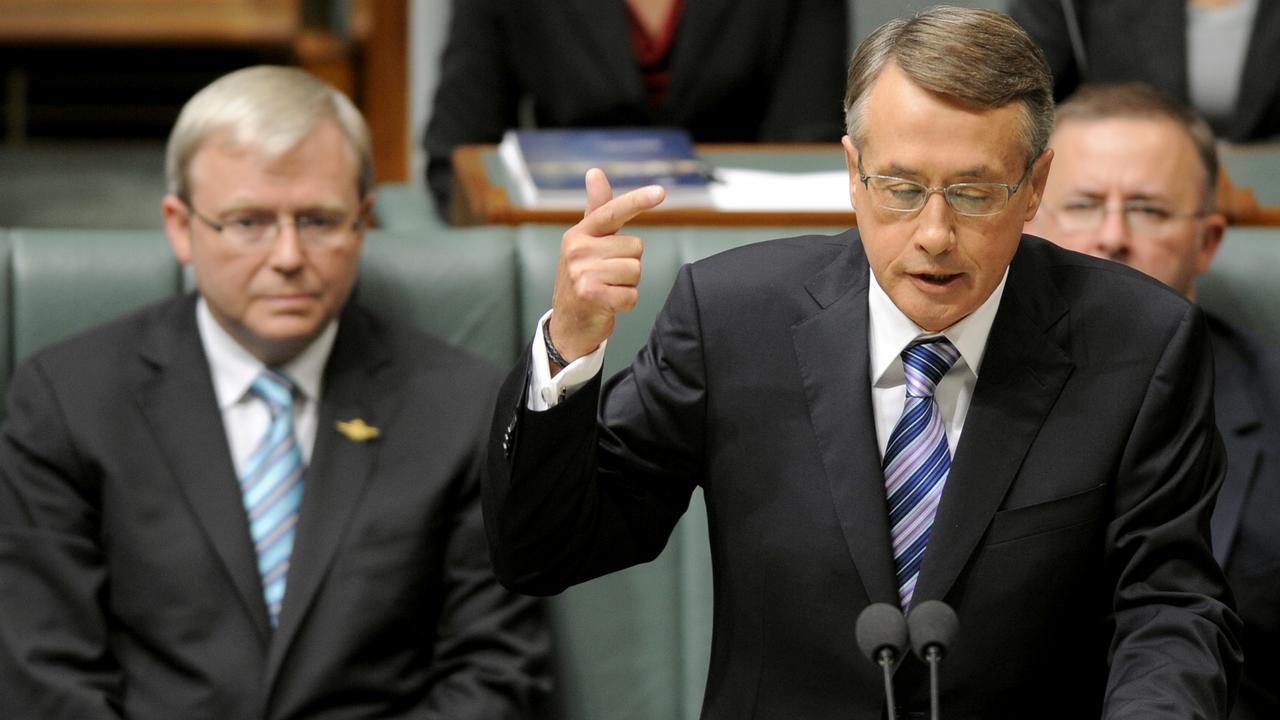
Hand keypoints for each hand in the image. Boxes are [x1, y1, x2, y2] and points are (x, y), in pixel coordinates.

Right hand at [548, 168, 664, 364]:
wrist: (569, 324)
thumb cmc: (584, 278)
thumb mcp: (587, 242)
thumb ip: (596, 209)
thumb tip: (595, 172)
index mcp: (579, 234)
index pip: (613, 211)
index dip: (638, 201)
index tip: (661, 192)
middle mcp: (577, 250)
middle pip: (635, 247)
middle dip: (629, 264)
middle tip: (607, 276)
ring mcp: (582, 273)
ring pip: (636, 270)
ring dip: (628, 284)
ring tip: (607, 289)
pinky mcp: (591, 296)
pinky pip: (632, 294)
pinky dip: (626, 303)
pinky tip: (609, 304)